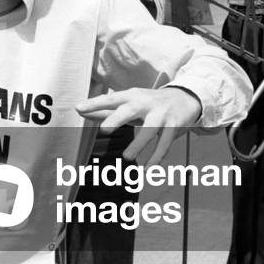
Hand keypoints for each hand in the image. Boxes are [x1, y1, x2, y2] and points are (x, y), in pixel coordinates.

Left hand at [76, 87, 201, 163]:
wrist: (184, 98)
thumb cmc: (149, 103)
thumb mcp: (129, 103)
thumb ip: (105, 109)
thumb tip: (80, 110)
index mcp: (132, 96)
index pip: (111, 99)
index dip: (95, 103)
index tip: (79, 108)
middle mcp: (146, 103)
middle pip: (131, 110)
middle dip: (117, 118)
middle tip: (104, 129)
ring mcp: (161, 114)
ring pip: (150, 129)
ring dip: (139, 144)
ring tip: (127, 157)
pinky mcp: (174, 126)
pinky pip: (165, 143)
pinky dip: (157, 156)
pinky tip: (149, 167)